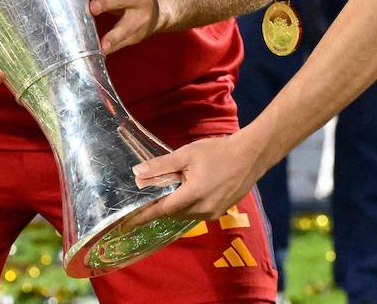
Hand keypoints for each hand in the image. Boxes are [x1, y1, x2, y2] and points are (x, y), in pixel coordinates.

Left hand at [83, 0, 159, 53]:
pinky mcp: (139, 34)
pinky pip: (124, 42)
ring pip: (126, 27)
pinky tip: (103, 53)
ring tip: (103, 46)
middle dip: (106, 3)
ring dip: (113, 36)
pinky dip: (113, 47)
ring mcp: (141, 17)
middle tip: (92, 7)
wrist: (157, 8)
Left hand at [123, 131, 262, 227]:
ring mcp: (213, 213)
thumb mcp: (186, 154)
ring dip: (173, 205)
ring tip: (166, 190)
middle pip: (172, 212)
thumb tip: (137, 173)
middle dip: (158, 206)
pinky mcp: (220, 212)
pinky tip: (185, 191)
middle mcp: (203, 209)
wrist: (250, 156)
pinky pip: (195, 213)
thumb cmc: (217, 152)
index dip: (143, 216)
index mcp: (193, 195)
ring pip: (184, 214)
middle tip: (145, 197)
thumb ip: (161, 165)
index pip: (162, 210)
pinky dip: (186, 205)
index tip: (126, 224)